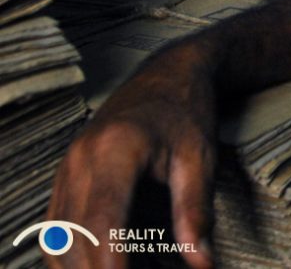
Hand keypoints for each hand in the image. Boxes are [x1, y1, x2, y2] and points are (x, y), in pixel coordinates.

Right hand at [46, 46, 217, 268]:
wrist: (168, 74)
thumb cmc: (187, 112)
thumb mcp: (200, 159)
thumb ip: (196, 212)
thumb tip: (201, 263)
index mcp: (116, 149)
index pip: (104, 221)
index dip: (111, 264)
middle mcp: (81, 159)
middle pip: (74, 236)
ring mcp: (68, 167)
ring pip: (58, 237)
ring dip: (81, 267)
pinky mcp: (66, 176)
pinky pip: (57, 227)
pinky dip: (73, 254)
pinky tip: (101, 265)